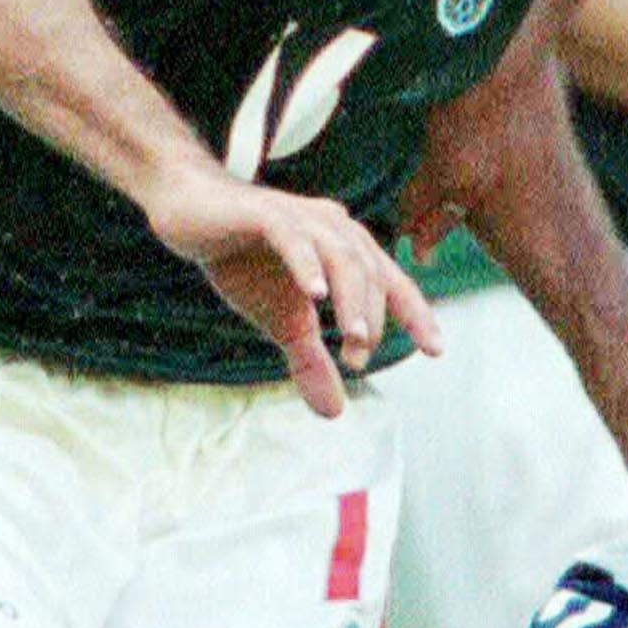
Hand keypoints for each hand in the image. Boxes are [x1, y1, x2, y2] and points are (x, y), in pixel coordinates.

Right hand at [142, 165, 437, 414]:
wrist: (189, 215)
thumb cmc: (243, 262)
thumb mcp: (282, 321)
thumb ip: (311, 360)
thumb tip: (334, 413)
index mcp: (346, 249)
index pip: (391, 283)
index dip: (416, 314)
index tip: (437, 351)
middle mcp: (334, 227)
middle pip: (371, 272)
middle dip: (371, 317)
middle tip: (359, 358)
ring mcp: (301, 217)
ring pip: (342, 255)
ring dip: (352, 298)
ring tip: (354, 336)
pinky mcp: (264, 214)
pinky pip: (293, 237)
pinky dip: (307, 264)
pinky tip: (315, 293)